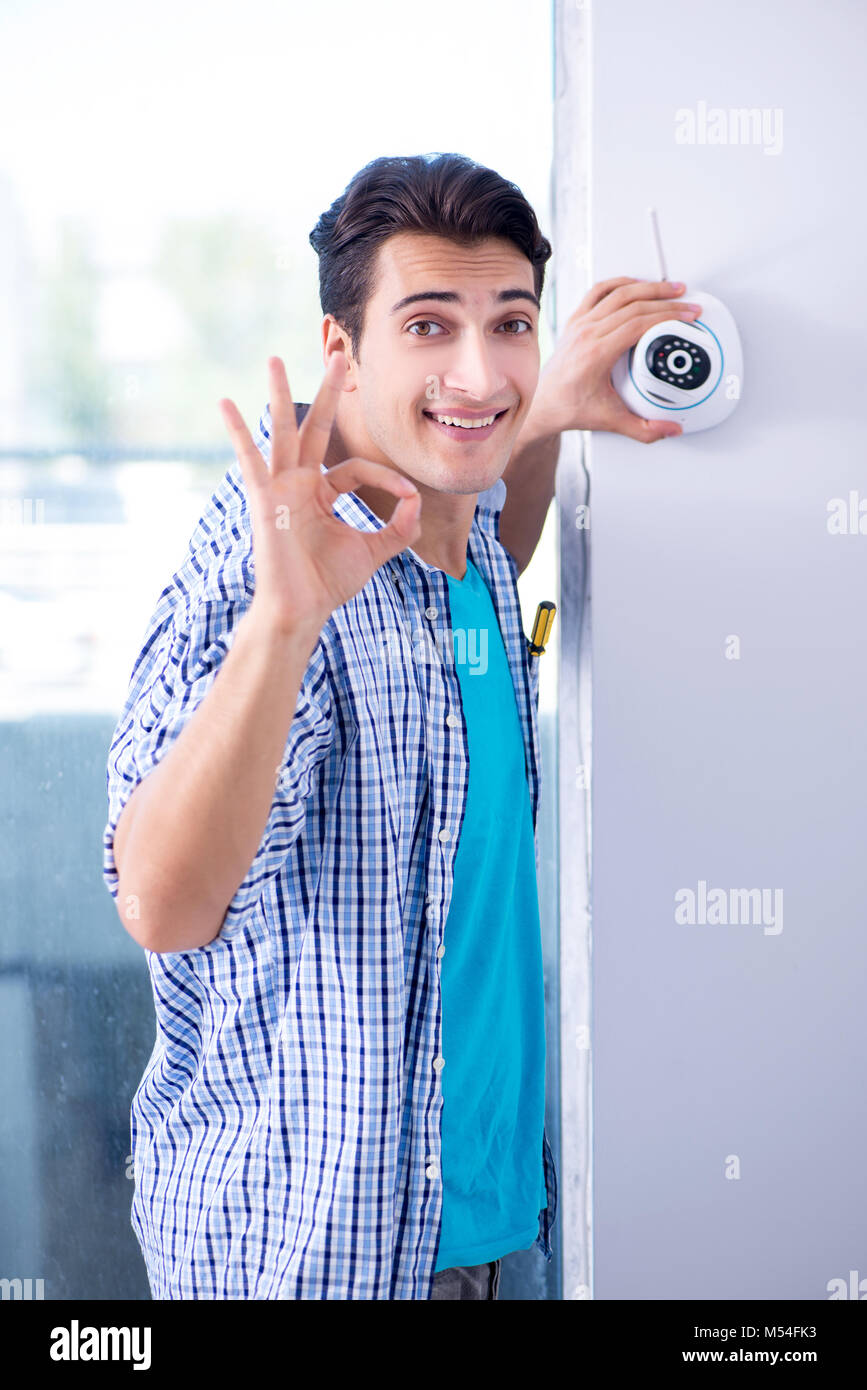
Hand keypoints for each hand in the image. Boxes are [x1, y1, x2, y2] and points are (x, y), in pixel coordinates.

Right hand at [218, 355, 421, 633]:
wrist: (303, 609)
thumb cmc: (329, 584)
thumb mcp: (375, 550)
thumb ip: (400, 527)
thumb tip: (414, 501)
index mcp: (322, 493)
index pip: (357, 468)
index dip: (387, 477)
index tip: (407, 496)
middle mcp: (300, 484)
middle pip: (316, 429)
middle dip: (329, 394)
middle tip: (338, 357)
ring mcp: (280, 488)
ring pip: (284, 432)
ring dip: (281, 395)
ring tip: (274, 360)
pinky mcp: (265, 499)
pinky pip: (250, 460)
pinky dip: (238, 433)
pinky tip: (225, 405)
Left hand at [528, 277, 702, 443]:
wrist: (543, 404)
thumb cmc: (569, 408)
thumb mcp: (612, 421)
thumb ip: (645, 430)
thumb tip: (671, 430)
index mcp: (596, 353)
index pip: (638, 324)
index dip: (668, 316)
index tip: (687, 316)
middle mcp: (587, 333)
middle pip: (633, 305)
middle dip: (667, 301)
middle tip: (688, 303)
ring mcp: (580, 324)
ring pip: (618, 293)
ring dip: (648, 287)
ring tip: (671, 288)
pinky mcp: (576, 320)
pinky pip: (598, 291)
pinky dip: (620, 283)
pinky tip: (637, 284)